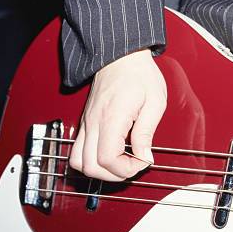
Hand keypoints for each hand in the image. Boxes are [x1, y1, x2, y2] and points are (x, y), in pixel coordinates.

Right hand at [69, 49, 166, 181]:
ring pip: (78, 162)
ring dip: (99, 170)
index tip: (143, 161)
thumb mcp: (155, 101)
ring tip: (121, 163)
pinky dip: (91, 160)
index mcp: (111, 117)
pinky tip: (110, 154)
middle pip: (90, 166)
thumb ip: (147, 132)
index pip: (107, 158)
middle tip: (133, 165)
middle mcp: (94, 122)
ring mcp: (87, 123)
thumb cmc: (139, 74)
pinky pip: (77, 150)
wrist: (121, 56)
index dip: (126, 168)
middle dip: (113, 174)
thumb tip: (144, 156)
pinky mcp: (86, 122)